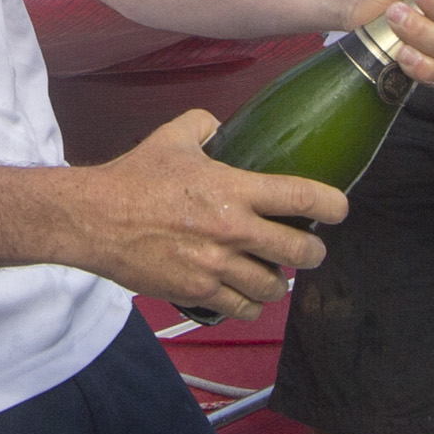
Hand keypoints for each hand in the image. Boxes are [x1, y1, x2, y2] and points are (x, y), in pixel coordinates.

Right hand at [66, 109, 344, 318]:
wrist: (94, 219)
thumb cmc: (133, 178)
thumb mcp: (172, 137)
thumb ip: (205, 125)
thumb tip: (221, 126)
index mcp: (233, 189)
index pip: (301, 198)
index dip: (332, 205)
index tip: (339, 209)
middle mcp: (232, 230)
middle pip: (299, 252)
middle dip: (313, 253)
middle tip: (311, 249)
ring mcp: (216, 266)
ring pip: (273, 287)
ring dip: (280, 282)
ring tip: (274, 274)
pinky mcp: (198, 292)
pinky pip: (242, 308)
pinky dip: (251, 304)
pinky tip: (248, 295)